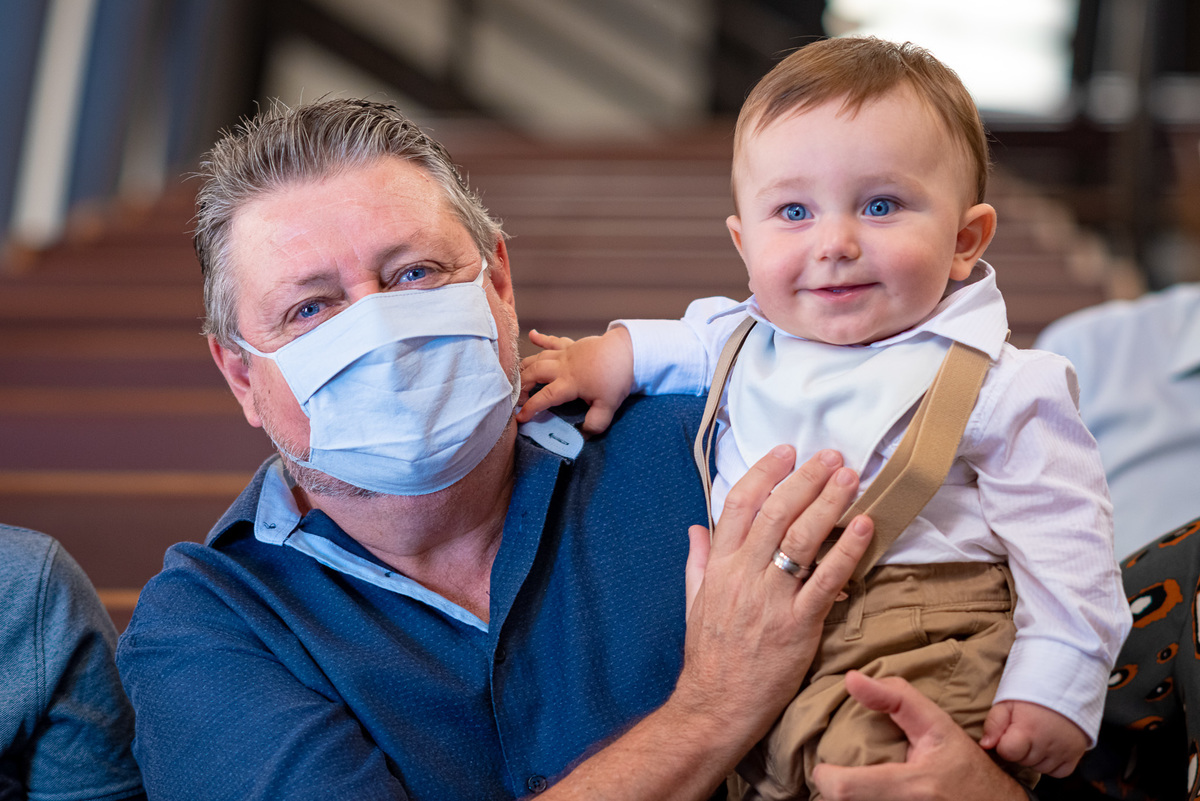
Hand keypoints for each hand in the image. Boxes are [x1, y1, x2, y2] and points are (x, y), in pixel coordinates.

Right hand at [517, 328, 634, 433]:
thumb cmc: (616, 377)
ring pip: (539, 358)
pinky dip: (542, 338)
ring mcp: (566, 354)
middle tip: (517, 398)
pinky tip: (532, 334)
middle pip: (534, 373)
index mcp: (569, 383)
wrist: (628, 351)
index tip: (520, 418)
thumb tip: (583, 436)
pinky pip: (553, 341)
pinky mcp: (572, 345)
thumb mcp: (608, 406)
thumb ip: (595, 423)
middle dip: (522, 386)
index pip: (544, 397)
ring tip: (517, 376)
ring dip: (526, 366)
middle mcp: (562, 367)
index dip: (531, 408)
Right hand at [537, 447, 873, 799]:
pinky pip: (826, 580)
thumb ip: (699, 561)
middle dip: (806, 479)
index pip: (740, 505)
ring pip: (801, 538)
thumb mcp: (694, 602)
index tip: (787, 453)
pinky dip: (846, 550)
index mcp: (720, 566)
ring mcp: (772, 599)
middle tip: (832, 456)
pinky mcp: (798, 625)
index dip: (765, 473)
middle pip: (776, 512)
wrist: (716, 705)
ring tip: (850, 477)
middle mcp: (744, 575)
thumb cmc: (708, 656)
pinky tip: (863, 526)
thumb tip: (698, 528)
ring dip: (829, 503)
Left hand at [811, 672, 1028, 800]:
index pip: (846, 790)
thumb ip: (895, 698)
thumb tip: (851, 679)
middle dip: (834, 791)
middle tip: (837, 776)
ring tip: (852, 786)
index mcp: (913, 787)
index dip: (826, 778)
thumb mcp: (936, 725)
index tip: (825, 766)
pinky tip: (865, 795)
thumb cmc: (963, 765)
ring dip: (849, 799)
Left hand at [981, 699, 1087, 777]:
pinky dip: (1052, 764)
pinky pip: (1058, 772)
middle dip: (1020, 750)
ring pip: (1040, 769)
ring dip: (1035, 757)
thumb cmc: (1031, 695)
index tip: (1009, 733)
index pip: (1008, 753)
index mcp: (1028, 729)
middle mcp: (1047, 744)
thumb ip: (993, 724)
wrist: (1064, 687)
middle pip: (1023, 761)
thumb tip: (985, 745)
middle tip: (1025, 731)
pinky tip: (1048, 747)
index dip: (1004, 744)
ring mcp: (1063, 750)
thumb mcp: (1007, 703)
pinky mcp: (1076, 755)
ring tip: (1037, 736)